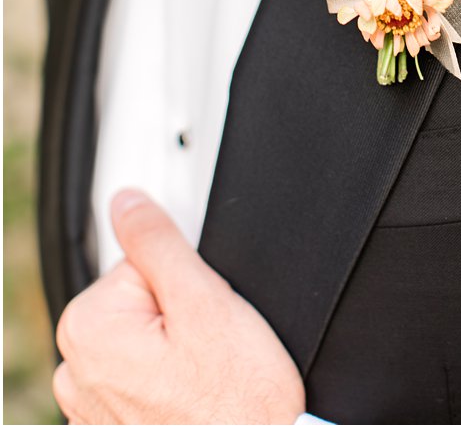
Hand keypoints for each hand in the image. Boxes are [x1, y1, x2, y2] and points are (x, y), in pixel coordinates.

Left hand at [53, 190, 303, 423]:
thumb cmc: (237, 401)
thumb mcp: (206, 304)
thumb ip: (160, 244)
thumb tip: (128, 202)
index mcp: (90, 326)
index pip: (143, 262)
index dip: (190, 280)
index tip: (209, 313)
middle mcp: (76, 368)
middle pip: (141, 301)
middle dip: (183, 316)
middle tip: (215, 347)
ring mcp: (90, 404)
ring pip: (146, 341)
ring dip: (178, 351)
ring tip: (207, 375)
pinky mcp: (111, 425)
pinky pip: (142, 380)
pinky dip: (169, 384)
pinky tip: (194, 397)